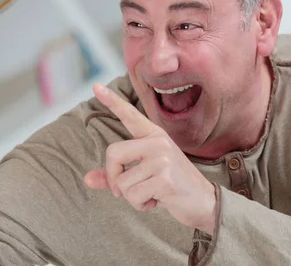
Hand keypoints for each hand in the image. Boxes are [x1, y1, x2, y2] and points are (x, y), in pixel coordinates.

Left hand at [84, 84, 216, 233]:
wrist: (204, 202)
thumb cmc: (170, 187)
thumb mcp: (143, 176)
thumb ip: (115, 175)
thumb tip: (86, 179)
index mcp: (153, 136)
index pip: (130, 115)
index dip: (112, 101)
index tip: (96, 86)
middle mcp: (158, 142)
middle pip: (113, 153)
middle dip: (113, 177)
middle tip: (124, 190)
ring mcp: (163, 159)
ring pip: (122, 182)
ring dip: (132, 197)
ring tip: (152, 193)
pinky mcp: (165, 179)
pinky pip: (134, 196)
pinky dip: (141, 205)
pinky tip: (158, 200)